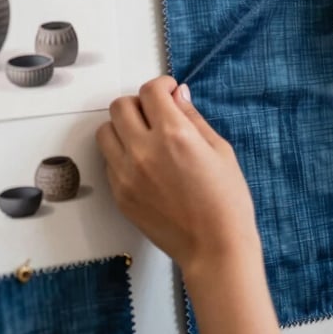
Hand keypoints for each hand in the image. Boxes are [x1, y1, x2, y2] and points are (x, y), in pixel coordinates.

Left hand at [96, 76, 260, 275]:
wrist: (214, 248)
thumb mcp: (220, 150)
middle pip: (120, 106)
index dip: (162, 85)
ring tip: (144, 137)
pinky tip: (144, 164)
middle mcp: (144, 150)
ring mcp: (127, 174)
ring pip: (105, 131)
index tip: (170, 92)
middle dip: (139, 103)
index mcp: (174, 134)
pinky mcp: (120, 195)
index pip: (150, 91)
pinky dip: (121, 154)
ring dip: (123, 127)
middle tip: (156, 114)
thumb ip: (194, 118)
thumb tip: (178, 95)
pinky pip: (109, 161)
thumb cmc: (227, 200)